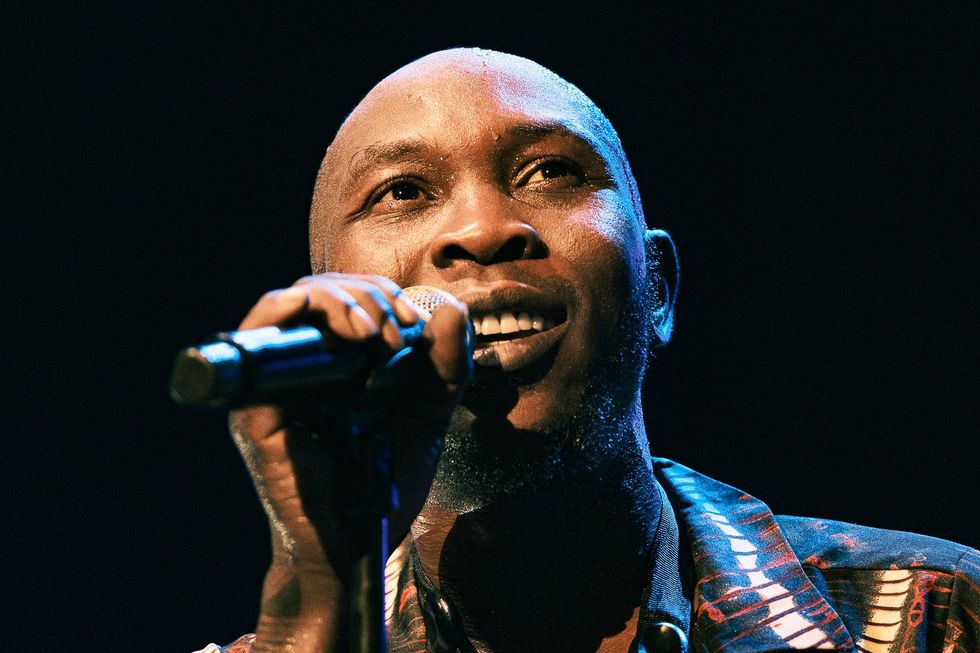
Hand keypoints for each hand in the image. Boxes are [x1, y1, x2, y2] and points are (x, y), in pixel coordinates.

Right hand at [227, 274, 471, 650]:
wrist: (362, 542)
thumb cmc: (385, 481)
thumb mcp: (430, 414)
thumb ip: (446, 366)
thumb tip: (449, 310)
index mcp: (336, 361)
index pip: (345, 298)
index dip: (382, 295)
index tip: (415, 324)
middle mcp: (301, 366)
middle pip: (319, 291)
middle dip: (367, 297)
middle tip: (397, 332)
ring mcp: (274, 386)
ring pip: (288, 304)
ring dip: (337, 300)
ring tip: (373, 331)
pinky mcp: (256, 410)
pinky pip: (254, 345)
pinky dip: (290, 314)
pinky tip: (334, 324)